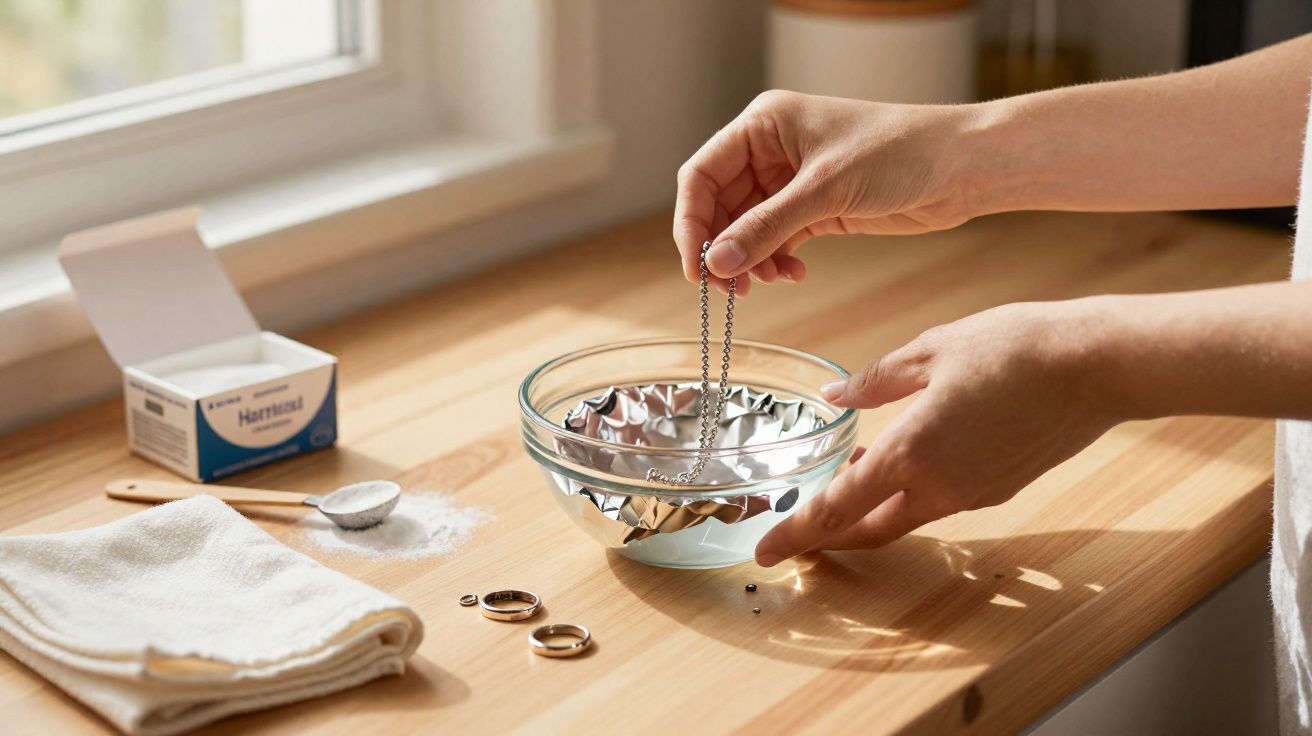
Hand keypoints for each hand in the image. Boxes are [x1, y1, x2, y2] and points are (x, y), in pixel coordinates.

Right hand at [674, 90, 981, 292]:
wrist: (962, 166)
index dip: (692, 222)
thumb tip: (717, 263)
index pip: (702, 174)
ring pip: (746, 228)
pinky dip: (776, 260)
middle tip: (731, 289)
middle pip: (719, 206)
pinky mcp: (816, 208)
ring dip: (749, 260)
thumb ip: (767, 227)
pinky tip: (792, 273)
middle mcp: (771, 150)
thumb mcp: (826, 190)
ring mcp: (792, 181)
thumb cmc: (901, 152)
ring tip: (766, 283)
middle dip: (722, 248)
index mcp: (763, 124)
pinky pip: (776, 239)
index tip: (697, 266)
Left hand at [755, 298, 1122, 565]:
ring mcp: (973, 494)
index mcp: (910, 453)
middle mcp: (939, 488)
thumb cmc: (1013, 348)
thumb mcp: (930, 350)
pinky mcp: (1000, 489)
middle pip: (868, 531)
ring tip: (844, 482)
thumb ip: (874, 381)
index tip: (766, 552)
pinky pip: (940, 501)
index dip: (796, 534)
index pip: (836, 510)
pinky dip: (908, 494)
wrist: (1097, 365)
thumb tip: (833, 397)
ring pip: (905, 517)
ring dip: (869, 510)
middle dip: (827, 538)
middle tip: (795, 535)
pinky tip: (901, 462)